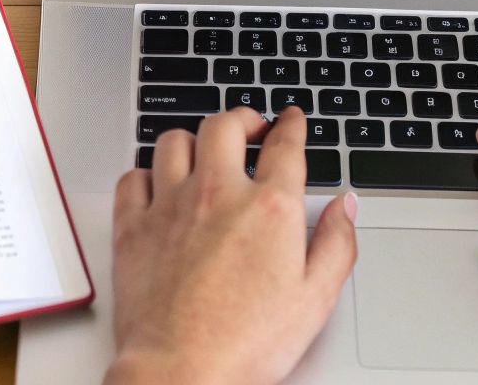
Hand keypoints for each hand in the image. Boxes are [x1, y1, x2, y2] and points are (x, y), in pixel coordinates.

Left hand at [105, 107, 357, 384]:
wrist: (182, 370)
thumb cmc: (246, 343)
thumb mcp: (315, 298)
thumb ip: (335, 244)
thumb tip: (345, 206)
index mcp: (268, 208)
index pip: (284, 146)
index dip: (292, 125)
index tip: (293, 119)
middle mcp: (217, 195)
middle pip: (225, 126)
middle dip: (242, 118)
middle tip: (251, 127)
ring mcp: (169, 206)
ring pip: (174, 141)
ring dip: (193, 139)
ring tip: (204, 149)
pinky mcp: (132, 227)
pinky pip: (133, 177)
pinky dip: (146, 173)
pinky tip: (157, 183)